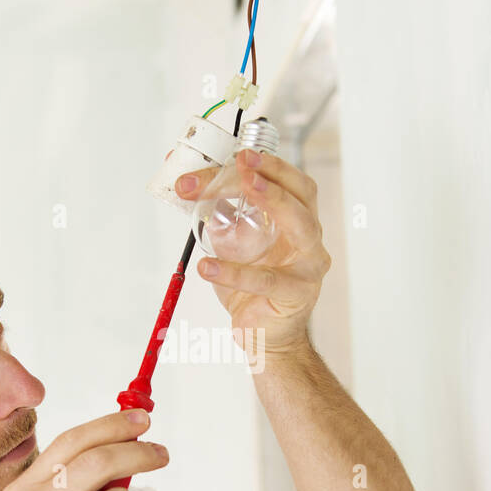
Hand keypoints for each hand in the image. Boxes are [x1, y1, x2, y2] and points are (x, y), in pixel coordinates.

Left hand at [176, 149, 330, 361]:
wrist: (263, 334)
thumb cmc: (251, 284)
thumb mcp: (228, 240)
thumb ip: (212, 211)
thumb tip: (182, 178)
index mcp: (295, 217)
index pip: (283, 179)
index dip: (259, 163)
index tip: (228, 156)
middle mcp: (309, 235)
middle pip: (299, 192)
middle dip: (271, 172)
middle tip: (241, 161)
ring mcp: (309, 264)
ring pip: (300, 225)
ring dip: (272, 200)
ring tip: (242, 189)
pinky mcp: (297, 294)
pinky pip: (266, 279)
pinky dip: (235, 271)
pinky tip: (208, 266)